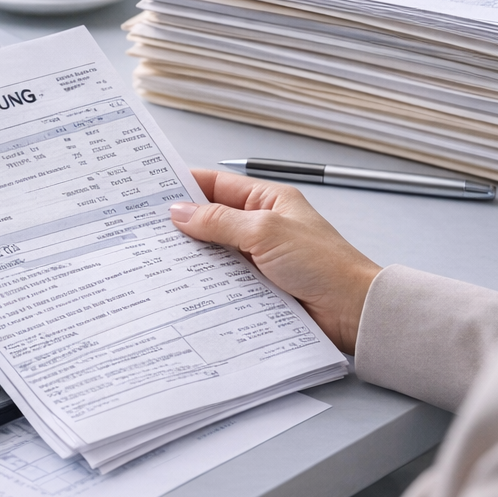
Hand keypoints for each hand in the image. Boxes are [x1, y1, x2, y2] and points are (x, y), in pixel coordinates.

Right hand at [170, 169, 380, 352]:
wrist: (353, 311)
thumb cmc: (325, 265)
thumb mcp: (266, 232)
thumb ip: (220, 221)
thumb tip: (180, 212)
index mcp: (268, 201)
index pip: (216, 185)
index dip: (184, 185)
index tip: (150, 191)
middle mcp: (261, 226)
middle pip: (210, 218)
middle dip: (181, 223)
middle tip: (144, 227)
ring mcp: (258, 257)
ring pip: (213, 251)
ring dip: (191, 255)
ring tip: (157, 256)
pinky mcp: (256, 285)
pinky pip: (221, 278)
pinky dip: (204, 280)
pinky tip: (184, 283)